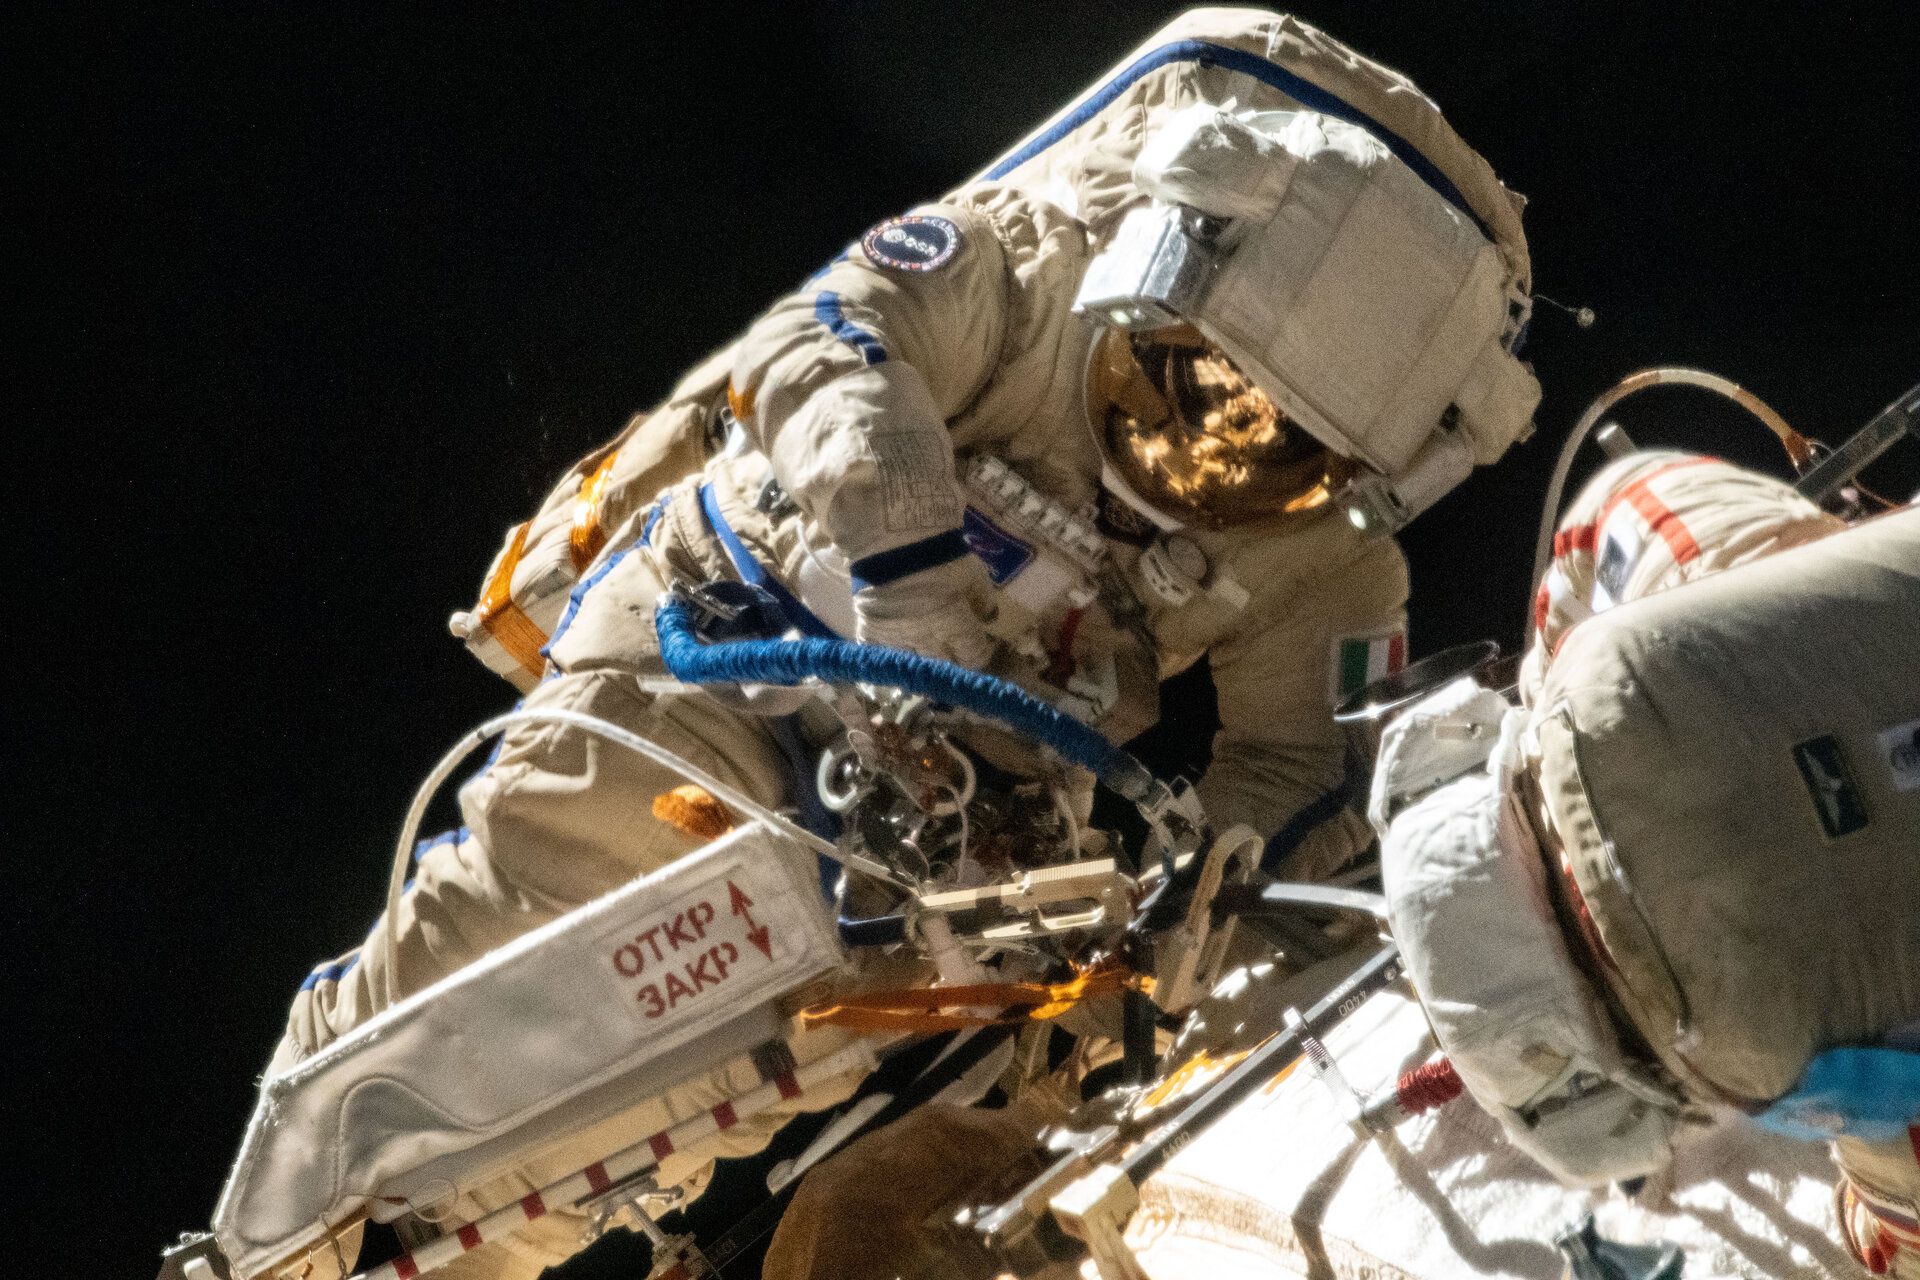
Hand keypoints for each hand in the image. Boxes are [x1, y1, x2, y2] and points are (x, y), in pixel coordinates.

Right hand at [853, 555, 994, 668]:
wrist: (892, 541)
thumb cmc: (939, 555)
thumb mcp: (973, 573)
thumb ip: (983, 599)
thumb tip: (989, 619)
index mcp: (955, 626)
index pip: (972, 657)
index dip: (977, 655)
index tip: (977, 648)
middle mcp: (928, 640)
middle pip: (944, 666)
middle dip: (952, 662)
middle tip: (953, 655)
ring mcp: (898, 640)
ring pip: (915, 667)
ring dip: (923, 664)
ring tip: (926, 658)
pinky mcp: (871, 634)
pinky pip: (882, 657)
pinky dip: (891, 658)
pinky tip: (896, 656)